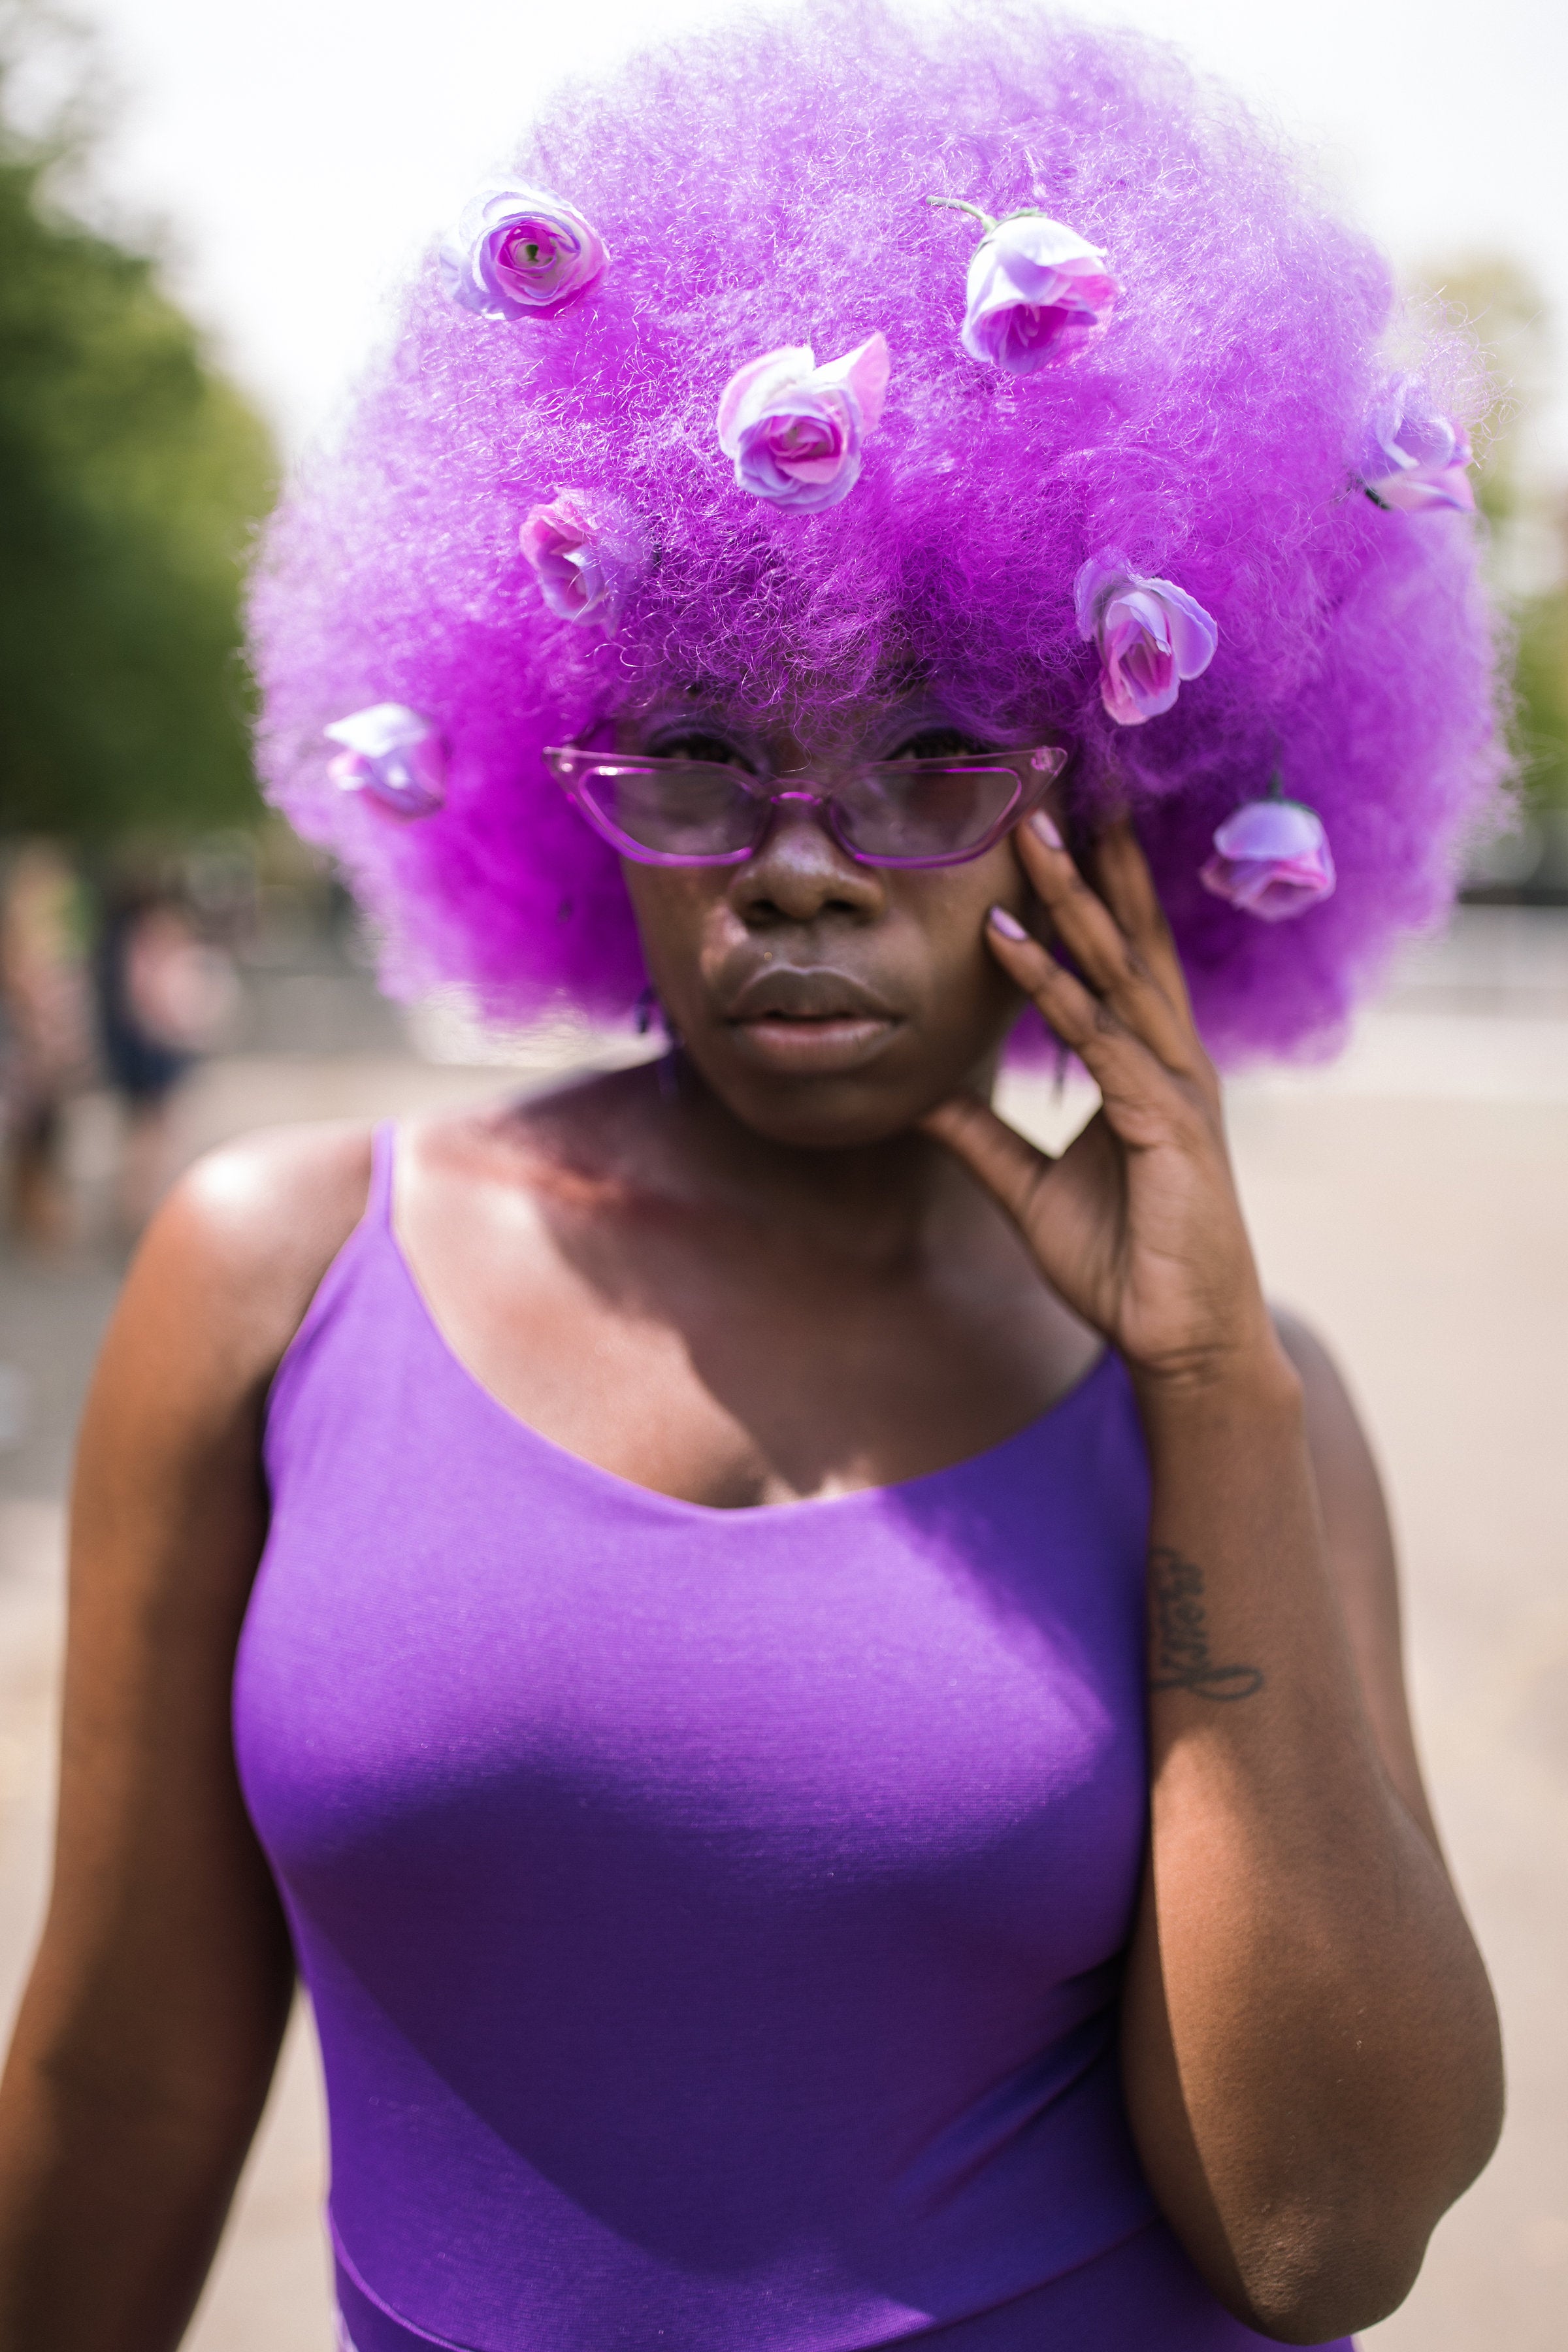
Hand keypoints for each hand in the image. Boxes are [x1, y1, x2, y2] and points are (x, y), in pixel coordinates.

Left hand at [923, 814, 1275, 1388]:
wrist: (1179, 1342)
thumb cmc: (1121, 1266)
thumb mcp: (1029, 1189)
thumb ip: (984, 1139)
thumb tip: (924, 1098)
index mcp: (1147, 1070)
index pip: (1120, 961)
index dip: (1094, 893)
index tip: (1063, 828)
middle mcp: (1171, 1063)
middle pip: (1129, 943)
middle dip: (1094, 866)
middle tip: (1059, 787)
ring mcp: (1176, 1088)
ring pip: (1117, 974)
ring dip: (1073, 902)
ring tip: (1034, 836)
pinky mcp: (1167, 1125)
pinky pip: (1101, 1042)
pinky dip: (1054, 991)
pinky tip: (1010, 947)